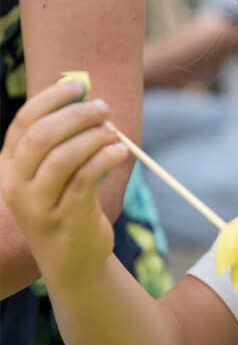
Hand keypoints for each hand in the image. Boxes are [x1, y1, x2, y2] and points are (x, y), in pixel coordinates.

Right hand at [0, 80, 128, 286]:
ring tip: (114, 132)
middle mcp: (17, 186)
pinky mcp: (66, 219)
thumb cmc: (68, 204)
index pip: (24, 122)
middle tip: (104, 108)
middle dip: (76, 115)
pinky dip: (105, 158)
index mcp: (10, 167)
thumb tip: (87, 97)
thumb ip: (65, 139)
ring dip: (93, 137)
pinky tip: (119, 151)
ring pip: (63, 157)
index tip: (78, 85)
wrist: (73, 260)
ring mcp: (38, 205)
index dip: (51, 98)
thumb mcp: (57, 173)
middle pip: (42, 136)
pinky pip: (86, 179)